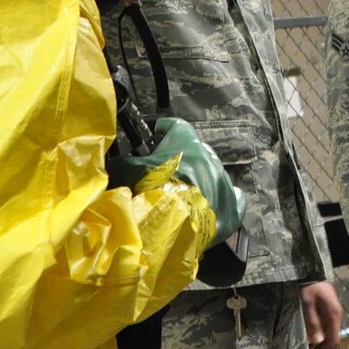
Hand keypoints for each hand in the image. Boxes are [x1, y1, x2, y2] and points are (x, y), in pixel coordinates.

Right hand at [113, 117, 242, 242]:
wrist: (171, 223)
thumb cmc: (150, 190)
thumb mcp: (129, 170)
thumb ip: (125, 162)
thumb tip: (114, 163)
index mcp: (187, 142)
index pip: (176, 126)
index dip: (165, 130)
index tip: (156, 136)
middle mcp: (209, 156)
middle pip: (196, 152)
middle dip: (183, 160)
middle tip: (167, 174)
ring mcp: (223, 180)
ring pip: (212, 175)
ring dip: (200, 181)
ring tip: (186, 196)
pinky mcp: (232, 205)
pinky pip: (234, 198)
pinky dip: (225, 199)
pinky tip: (215, 204)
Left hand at [301, 281, 343, 348]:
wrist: (311, 270)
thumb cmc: (308, 285)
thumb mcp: (307, 302)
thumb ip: (312, 322)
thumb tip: (317, 342)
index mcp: (333, 315)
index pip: (332, 341)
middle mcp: (335, 317)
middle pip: (332, 342)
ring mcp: (332, 315)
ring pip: (328, 337)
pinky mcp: (326, 313)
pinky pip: (324, 332)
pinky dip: (318, 342)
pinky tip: (310, 347)